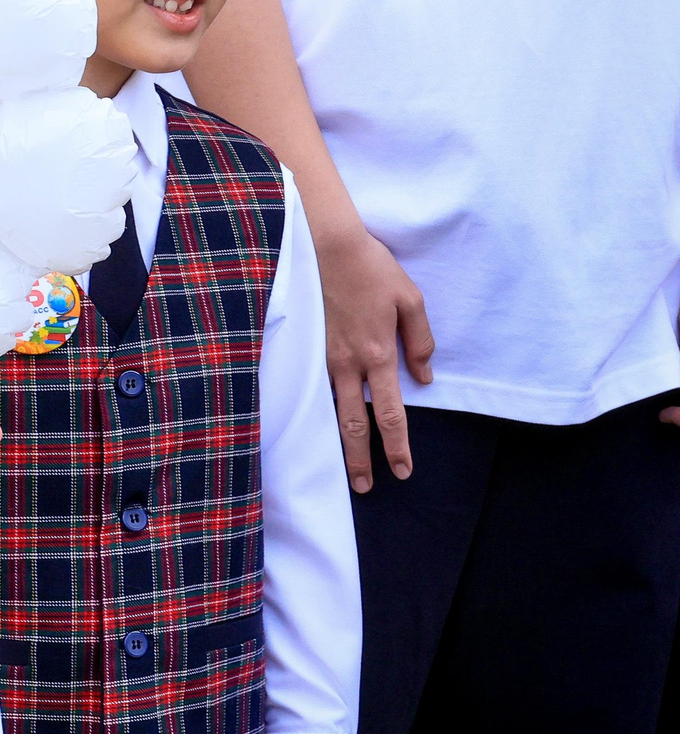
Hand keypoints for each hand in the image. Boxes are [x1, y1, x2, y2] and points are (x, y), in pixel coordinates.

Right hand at [312, 222, 433, 492]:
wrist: (327, 246)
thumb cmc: (373, 269)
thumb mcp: (411, 300)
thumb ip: (421, 342)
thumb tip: (423, 379)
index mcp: (379, 355)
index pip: (390, 413)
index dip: (397, 445)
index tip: (404, 469)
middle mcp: (349, 364)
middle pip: (355, 424)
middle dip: (361, 460)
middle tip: (366, 487)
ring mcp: (324, 357)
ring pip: (331, 410)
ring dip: (339, 444)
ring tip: (344, 470)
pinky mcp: (309, 347)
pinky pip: (317, 387)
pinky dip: (321, 413)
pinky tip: (322, 425)